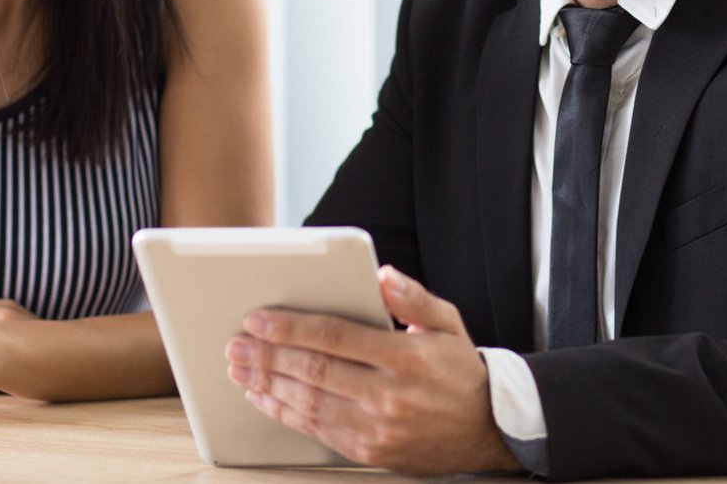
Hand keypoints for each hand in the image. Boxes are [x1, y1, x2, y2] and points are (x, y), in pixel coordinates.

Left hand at [224, 265, 519, 474]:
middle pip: (314, 371)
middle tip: (236, 343)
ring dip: (267, 384)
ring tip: (240, 367)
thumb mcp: (447, 322)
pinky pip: (317, 431)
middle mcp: (389, 394)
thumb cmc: (460, 371)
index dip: (291, 327)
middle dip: (268, 355)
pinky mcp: (371, 452)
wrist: (489, 430)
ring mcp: (378, 428)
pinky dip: (284, 414)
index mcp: (405, 357)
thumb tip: (381, 275)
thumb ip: (413, 297)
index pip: (334, 337)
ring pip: (309, 403)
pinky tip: (263, 398)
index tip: (258, 319)